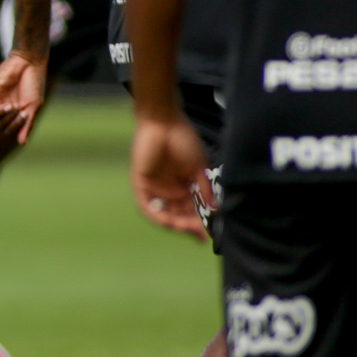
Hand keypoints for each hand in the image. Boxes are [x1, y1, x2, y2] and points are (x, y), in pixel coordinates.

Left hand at [0, 51, 45, 143]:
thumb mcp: (34, 106)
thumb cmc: (34, 84)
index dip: (14, 126)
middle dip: (8, 120)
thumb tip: (22, 143)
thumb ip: (27, 124)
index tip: (24, 115)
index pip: (7, 130)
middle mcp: (2, 110)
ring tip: (9, 106)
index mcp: (13, 116)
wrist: (29, 62)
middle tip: (17, 108)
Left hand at [131, 115, 211, 240]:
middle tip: (199, 232)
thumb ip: (204, 190)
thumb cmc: (183, 140)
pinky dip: (157, 215)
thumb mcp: (199, 168)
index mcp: (183, 186)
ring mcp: (154, 188)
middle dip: (188, 226)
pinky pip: (147, 206)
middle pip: (177, 215)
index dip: (198, 223)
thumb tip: (216, 210)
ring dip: (175, 223)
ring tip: (187, 228)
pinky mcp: (140, 184)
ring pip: (163, 214)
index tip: (208, 235)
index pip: (190, 210)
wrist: (164, 121)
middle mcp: (168, 190)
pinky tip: (168, 221)